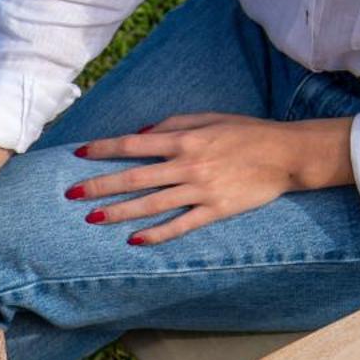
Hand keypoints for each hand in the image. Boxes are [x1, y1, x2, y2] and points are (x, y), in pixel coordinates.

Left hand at [70, 113, 354, 244]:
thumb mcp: (210, 118)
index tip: (79, 154)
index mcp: (185, 139)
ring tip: (92, 219)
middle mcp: (188, 165)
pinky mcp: (215, 210)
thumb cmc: (246, 133)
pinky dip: (157, 234)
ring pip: (151, 203)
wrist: (288, 155)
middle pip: (134, 177)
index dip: (104, 149)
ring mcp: (200, 190)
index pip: (134, 145)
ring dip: (119, 212)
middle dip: (100, 186)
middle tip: (71, 195)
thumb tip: (140, 134)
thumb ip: (173, 123)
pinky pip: (181, 225)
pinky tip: (134, 241)